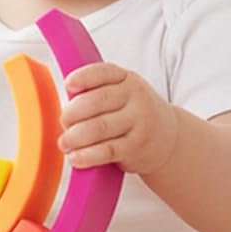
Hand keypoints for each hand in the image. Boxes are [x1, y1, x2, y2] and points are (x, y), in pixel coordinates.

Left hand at [56, 62, 178, 176]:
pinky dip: (88, 155)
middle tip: (63, 122)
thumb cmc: (134, 112)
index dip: (83, 78)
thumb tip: (65, 103)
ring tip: (64, 143)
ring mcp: (138, 122)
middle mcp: (135, 97)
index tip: (68, 85)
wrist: (167, 137)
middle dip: (73, 113)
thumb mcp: (123, 92)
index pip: (103, 73)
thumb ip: (97, 91)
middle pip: (97, 101)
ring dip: (75, 137)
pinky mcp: (136, 146)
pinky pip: (107, 150)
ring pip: (99, 127)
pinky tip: (76, 158)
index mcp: (127, 78)